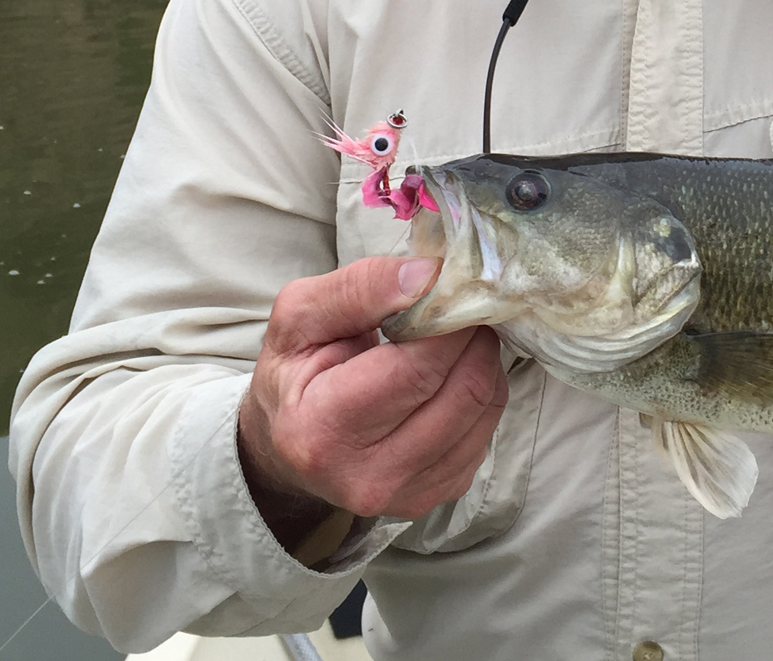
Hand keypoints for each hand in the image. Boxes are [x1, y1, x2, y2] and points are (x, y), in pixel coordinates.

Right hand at [238, 256, 506, 544]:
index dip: (448, 320)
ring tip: (457, 336)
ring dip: (484, 361)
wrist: (286, 445)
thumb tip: (428, 275)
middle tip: (462, 304)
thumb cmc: (293, 373)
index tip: (452, 286)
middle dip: (474, 336)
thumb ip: (359, 288)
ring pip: (485, 410)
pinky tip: (453, 375)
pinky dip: (482, 393)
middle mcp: (369, 478)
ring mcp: (407, 495)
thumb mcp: (299, 317)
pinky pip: (487, 433)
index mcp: (323, 431)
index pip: (417, 369)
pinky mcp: (437, 496)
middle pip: (463, 391)